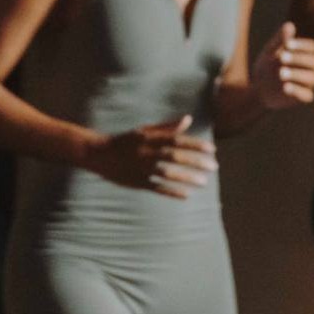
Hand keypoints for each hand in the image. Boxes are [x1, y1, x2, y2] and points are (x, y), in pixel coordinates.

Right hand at [84, 114, 217, 197]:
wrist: (100, 154)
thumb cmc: (126, 141)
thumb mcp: (144, 131)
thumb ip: (167, 127)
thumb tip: (188, 119)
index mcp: (149, 138)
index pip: (176, 140)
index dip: (195, 144)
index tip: (212, 149)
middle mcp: (146, 152)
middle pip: (174, 156)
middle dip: (195, 161)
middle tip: (213, 166)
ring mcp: (141, 168)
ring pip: (167, 173)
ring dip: (187, 178)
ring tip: (203, 182)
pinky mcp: (137, 182)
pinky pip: (157, 187)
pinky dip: (171, 191)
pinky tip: (186, 195)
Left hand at [248, 21, 313, 107]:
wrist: (258, 88)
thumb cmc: (267, 66)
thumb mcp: (270, 51)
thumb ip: (280, 39)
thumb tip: (289, 25)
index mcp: (304, 54)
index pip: (312, 47)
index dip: (302, 45)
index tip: (287, 44)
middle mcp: (310, 68)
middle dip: (299, 58)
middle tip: (281, 58)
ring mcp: (307, 84)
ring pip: (312, 78)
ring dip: (297, 74)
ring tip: (280, 73)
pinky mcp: (303, 97)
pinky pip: (307, 96)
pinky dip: (297, 91)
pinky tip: (285, 87)